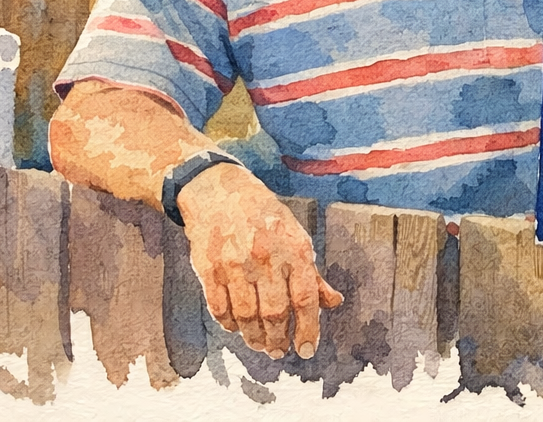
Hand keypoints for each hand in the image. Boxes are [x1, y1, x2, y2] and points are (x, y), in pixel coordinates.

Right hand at [178, 163, 342, 358]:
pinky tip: (237, 328)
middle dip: (279, 339)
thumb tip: (334, 302)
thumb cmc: (263, 216)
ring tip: (261, 345)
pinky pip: (220, 308)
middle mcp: (265, 257)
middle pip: (274, 312)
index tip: (308, 349)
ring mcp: (235, 264)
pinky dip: (229, 324)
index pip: (305, 298)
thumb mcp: (296, 236)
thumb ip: (313, 274)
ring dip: (255, 337)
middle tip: (280, 352)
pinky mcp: (208, 269)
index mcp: (293, 248)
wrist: (218, 191)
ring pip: (246, 316)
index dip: (308, 328)